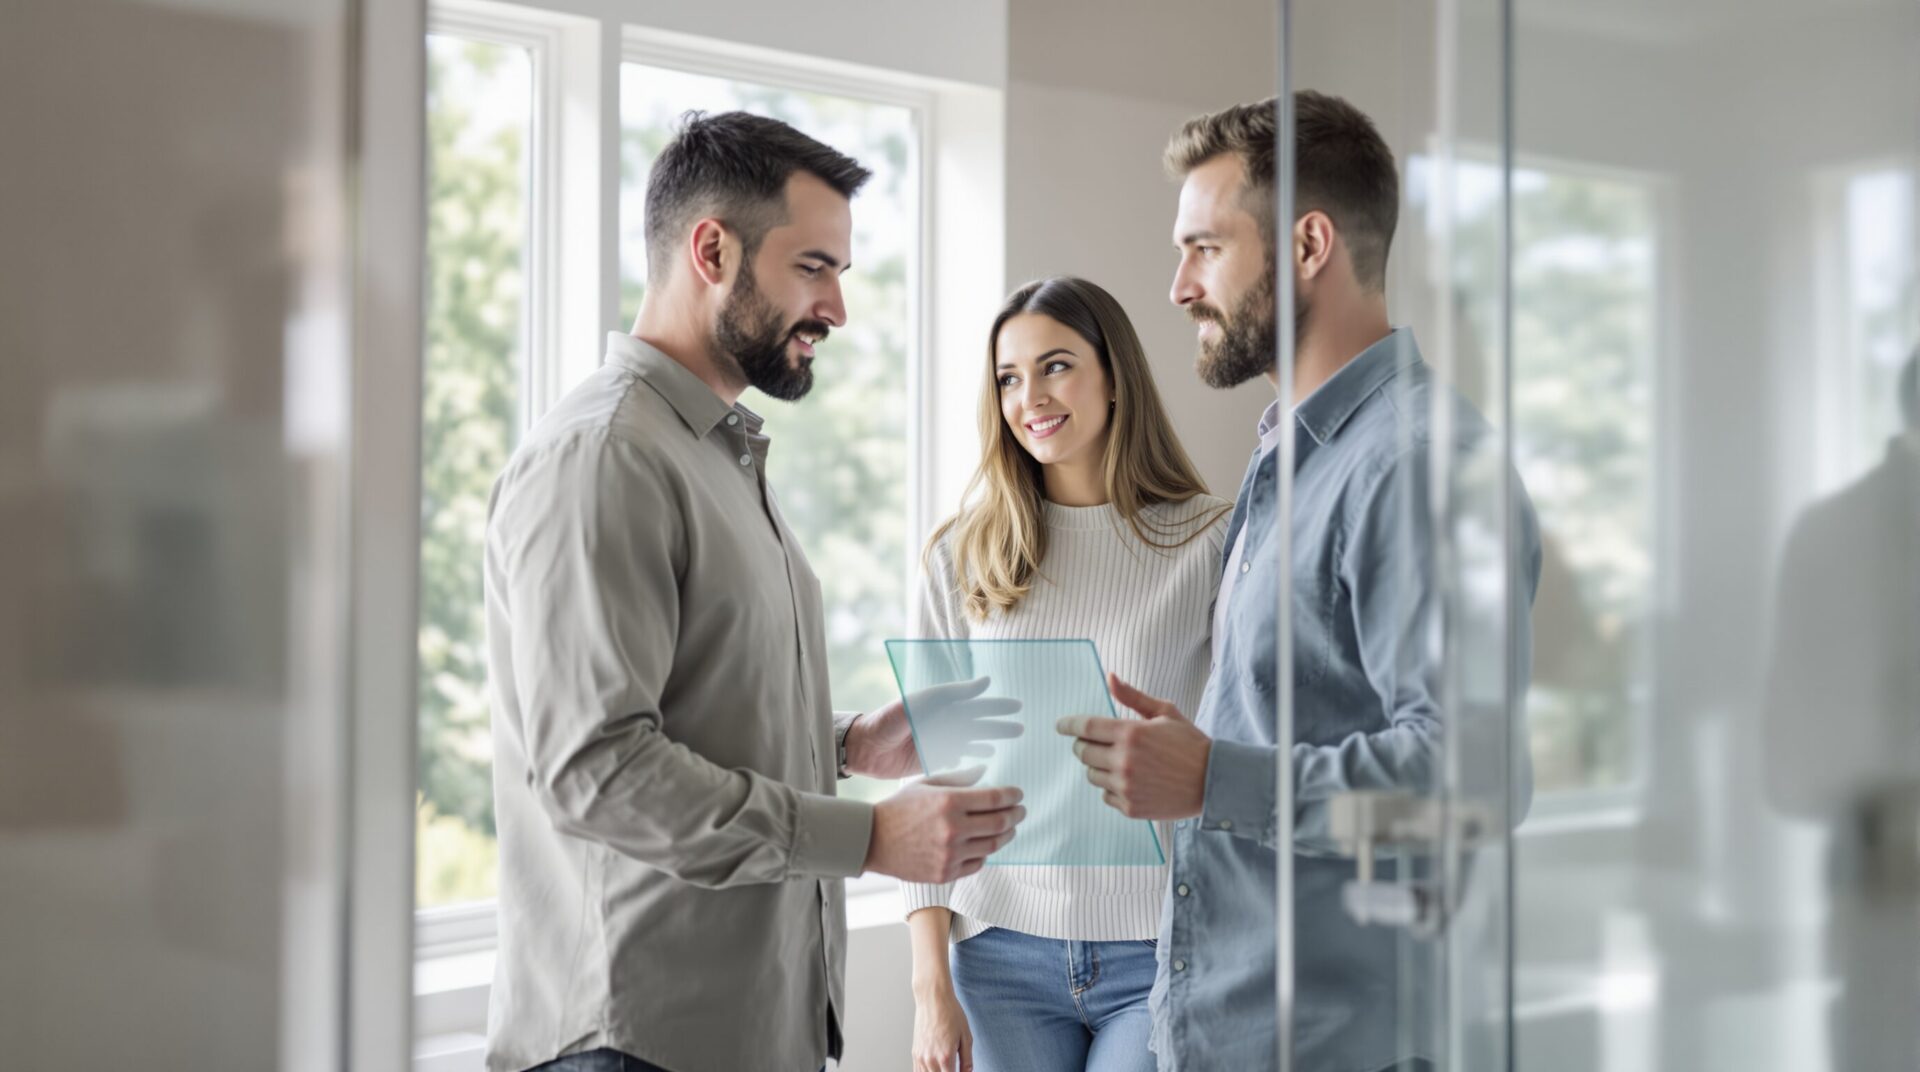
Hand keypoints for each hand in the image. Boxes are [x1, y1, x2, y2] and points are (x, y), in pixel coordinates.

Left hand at [846, 677, 1023, 779]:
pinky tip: (987, 757)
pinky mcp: (931, 759)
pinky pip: (958, 757)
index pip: (975, 705)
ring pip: (972, 740)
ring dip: (990, 739)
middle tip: (1021, 728)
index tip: (1017, 706)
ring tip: (1009, 740)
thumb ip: (954, 694)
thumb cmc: (890, 720)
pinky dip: (973, 756)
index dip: (996, 706)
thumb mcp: (922, 702)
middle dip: (999, 725)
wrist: (865, 747)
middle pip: (978, 724)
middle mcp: (942, 723)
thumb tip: (985, 682)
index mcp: (942, 707)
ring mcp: (938, 742)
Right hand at [864, 767, 1025, 882]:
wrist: (872, 840)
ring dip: (1007, 835)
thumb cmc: (899, 808)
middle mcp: (953, 829)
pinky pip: (978, 863)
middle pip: (1000, 823)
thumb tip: (984, 772)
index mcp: (949, 802)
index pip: (995, 799)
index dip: (1012, 796)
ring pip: (993, 845)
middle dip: (1016, 815)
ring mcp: (950, 855)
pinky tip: (986, 843)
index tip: (1018, 794)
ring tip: (1009, 828)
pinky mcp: (946, 873)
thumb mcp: (926, 785)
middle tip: (1020, 811)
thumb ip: (958, 778)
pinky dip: (986, 852)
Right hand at [911, 979, 973, 1071]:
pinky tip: (934, 1069)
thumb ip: (967, 1059)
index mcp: (946, 1057)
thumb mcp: (966, 1036)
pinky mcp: (915, 1052)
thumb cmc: (950, 1013)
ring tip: (945, 1068)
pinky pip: (918, 1071)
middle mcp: (931, 1059)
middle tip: (954, 1068)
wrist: (932, 998)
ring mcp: (921, 1057)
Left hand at [1056, 673, 1209, 819]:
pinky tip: (1132, 781)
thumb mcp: (1165, 712)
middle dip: (1084, 746)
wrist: (1213, 781)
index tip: (1060, 725)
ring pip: (1092, 775)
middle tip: (1095, 743)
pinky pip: (1106, 795)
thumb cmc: (1190, 744)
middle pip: (1083, 753)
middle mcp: (1124, 761)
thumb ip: (1133, 697)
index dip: (1069, 725)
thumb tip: (1110, 677)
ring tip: (1122, 763)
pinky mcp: (1130, 808)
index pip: (1086, 727)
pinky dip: (1113, 787)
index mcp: (1130, 734)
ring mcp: (1126, 787)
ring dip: (1099, 767)